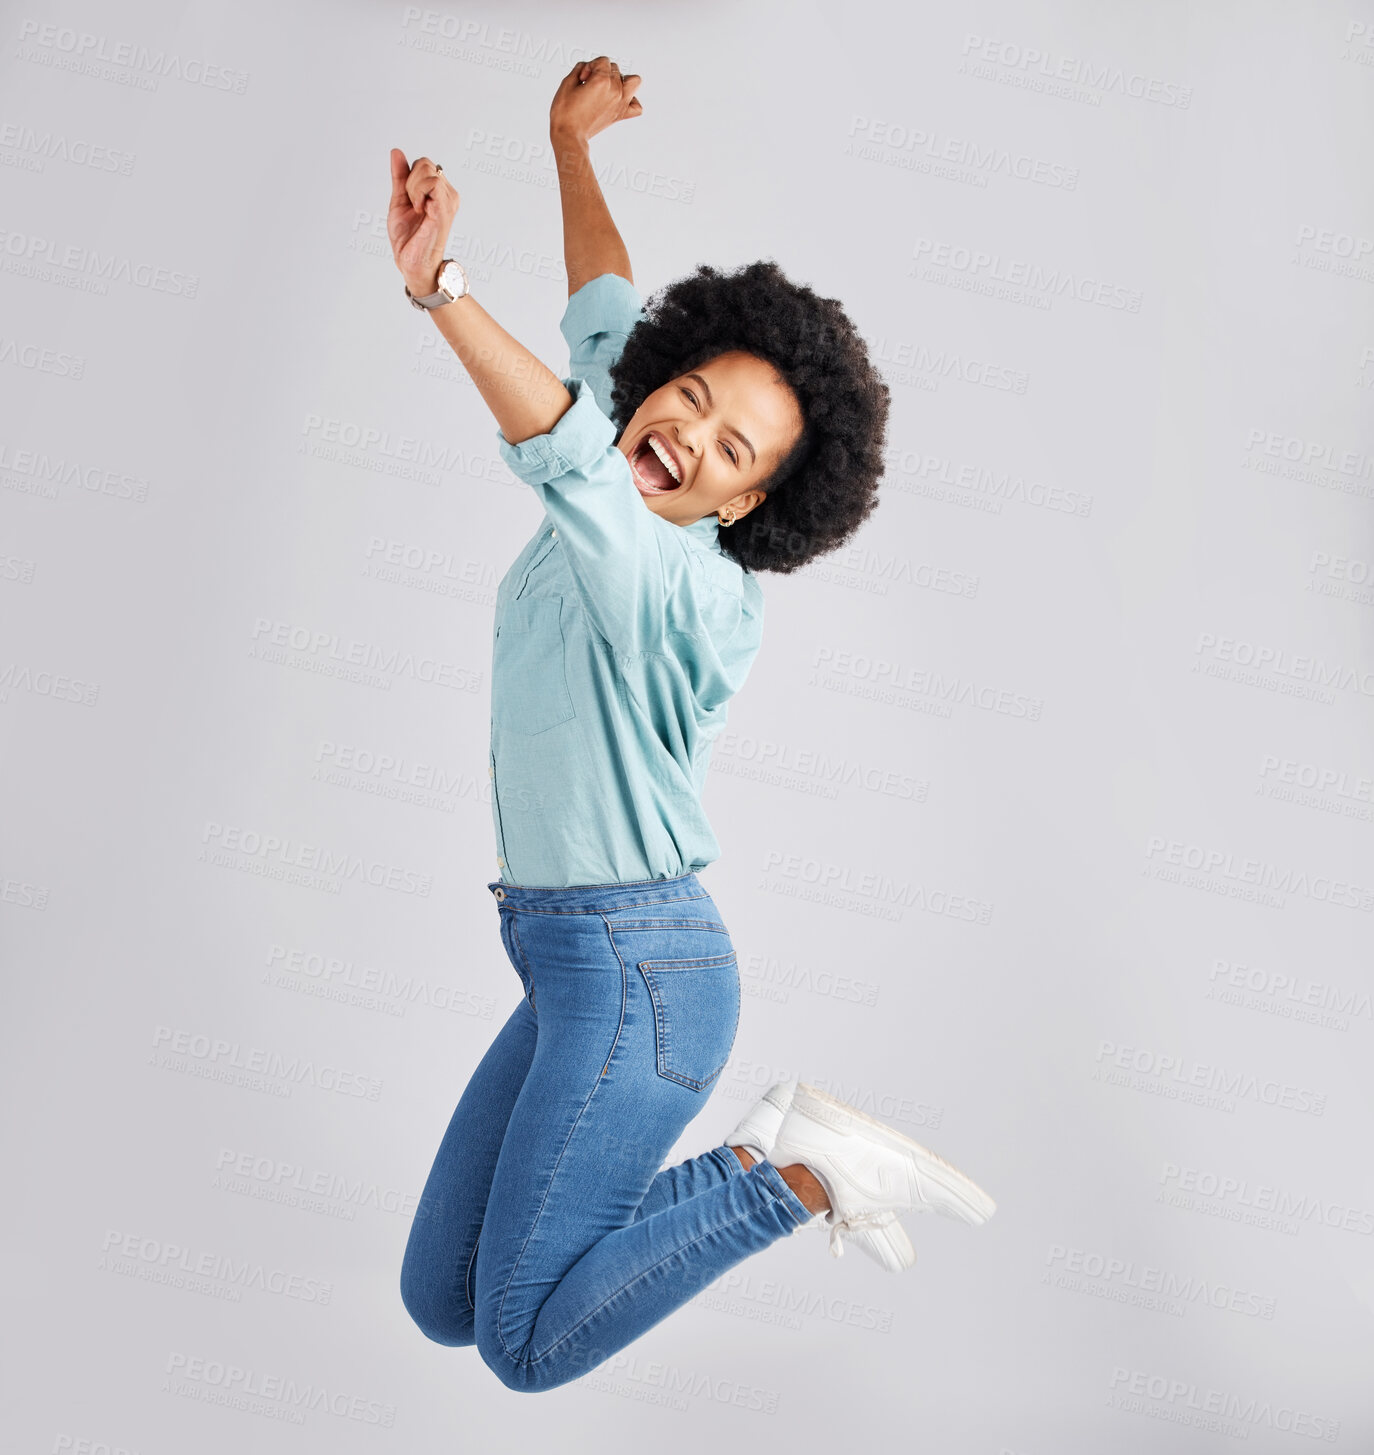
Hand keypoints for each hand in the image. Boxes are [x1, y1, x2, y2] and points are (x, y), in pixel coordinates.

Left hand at [387, 148, 458, 293]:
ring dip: (412, 188)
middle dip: (410, 181)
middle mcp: (448, 194)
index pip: (423, 164)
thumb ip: (400, 176)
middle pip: (425, 163)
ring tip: (416, 209)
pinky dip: (418, 192)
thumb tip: (396, 151)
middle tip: (412, 206)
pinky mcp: (445, 208)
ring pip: (428, 169)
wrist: (412, 262)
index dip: (409, 178)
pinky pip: (432, 182)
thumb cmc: (408, 238)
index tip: (409, 201)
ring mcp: (449, 200)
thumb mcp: (399, 200)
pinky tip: (418, 209)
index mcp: (439, 192)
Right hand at [549, 55, 641, 144]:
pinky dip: (632, 101)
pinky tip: (619, 100)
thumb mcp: (567, 82)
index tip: (582, 78)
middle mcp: (615, 91)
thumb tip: (588, 67)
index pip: (603, 61)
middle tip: (589, 85)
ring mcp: (620, 103)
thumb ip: (580, 67)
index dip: (590, 66)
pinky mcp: (620, 115)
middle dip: (602, 72)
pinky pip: (637, 107)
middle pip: (615, 69)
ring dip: (621, 80)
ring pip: (633, 81)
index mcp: (602, 81)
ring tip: (608, 87)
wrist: (569, 134)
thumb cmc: (565, 112)